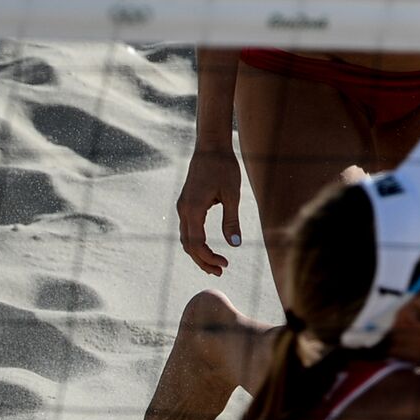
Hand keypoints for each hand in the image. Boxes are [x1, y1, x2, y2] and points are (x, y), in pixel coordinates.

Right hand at [177, 145, 243, 275]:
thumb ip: (232, 220)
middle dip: (203, 260)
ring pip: (186, 238)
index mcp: (193, 209)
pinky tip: (208, 248)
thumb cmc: (224, 167)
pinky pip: (187, 229)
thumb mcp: (232, 194)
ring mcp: (183, 207)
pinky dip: (196, 242)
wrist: (211, 147)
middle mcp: (184, 210)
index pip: (196, 243)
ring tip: (215, 265)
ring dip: (198, 254)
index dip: (209, 257)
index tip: (225, 264)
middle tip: (220, 272)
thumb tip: (235, 245)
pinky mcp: (186, 204)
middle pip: (188, 245)